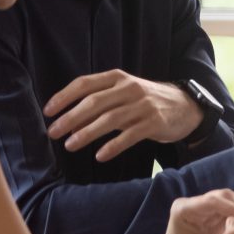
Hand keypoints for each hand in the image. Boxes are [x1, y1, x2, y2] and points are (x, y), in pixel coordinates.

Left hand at [47, 71, 203, 159]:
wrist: (185, 106)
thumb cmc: (146, 101)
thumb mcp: (124, 93)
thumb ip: (100, 103)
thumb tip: (70, 122)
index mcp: (117, 78)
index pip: (85, 84)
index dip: (64, 97)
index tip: (48, 111)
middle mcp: (129, 89)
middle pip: (94, 102)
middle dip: (70, 117)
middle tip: (53, 132)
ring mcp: (143, 106)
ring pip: (109, 119)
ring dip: (87, 133)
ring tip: (70, 145)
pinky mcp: (154, 123)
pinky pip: (130, 136)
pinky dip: (113, 146)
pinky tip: (100, 156)